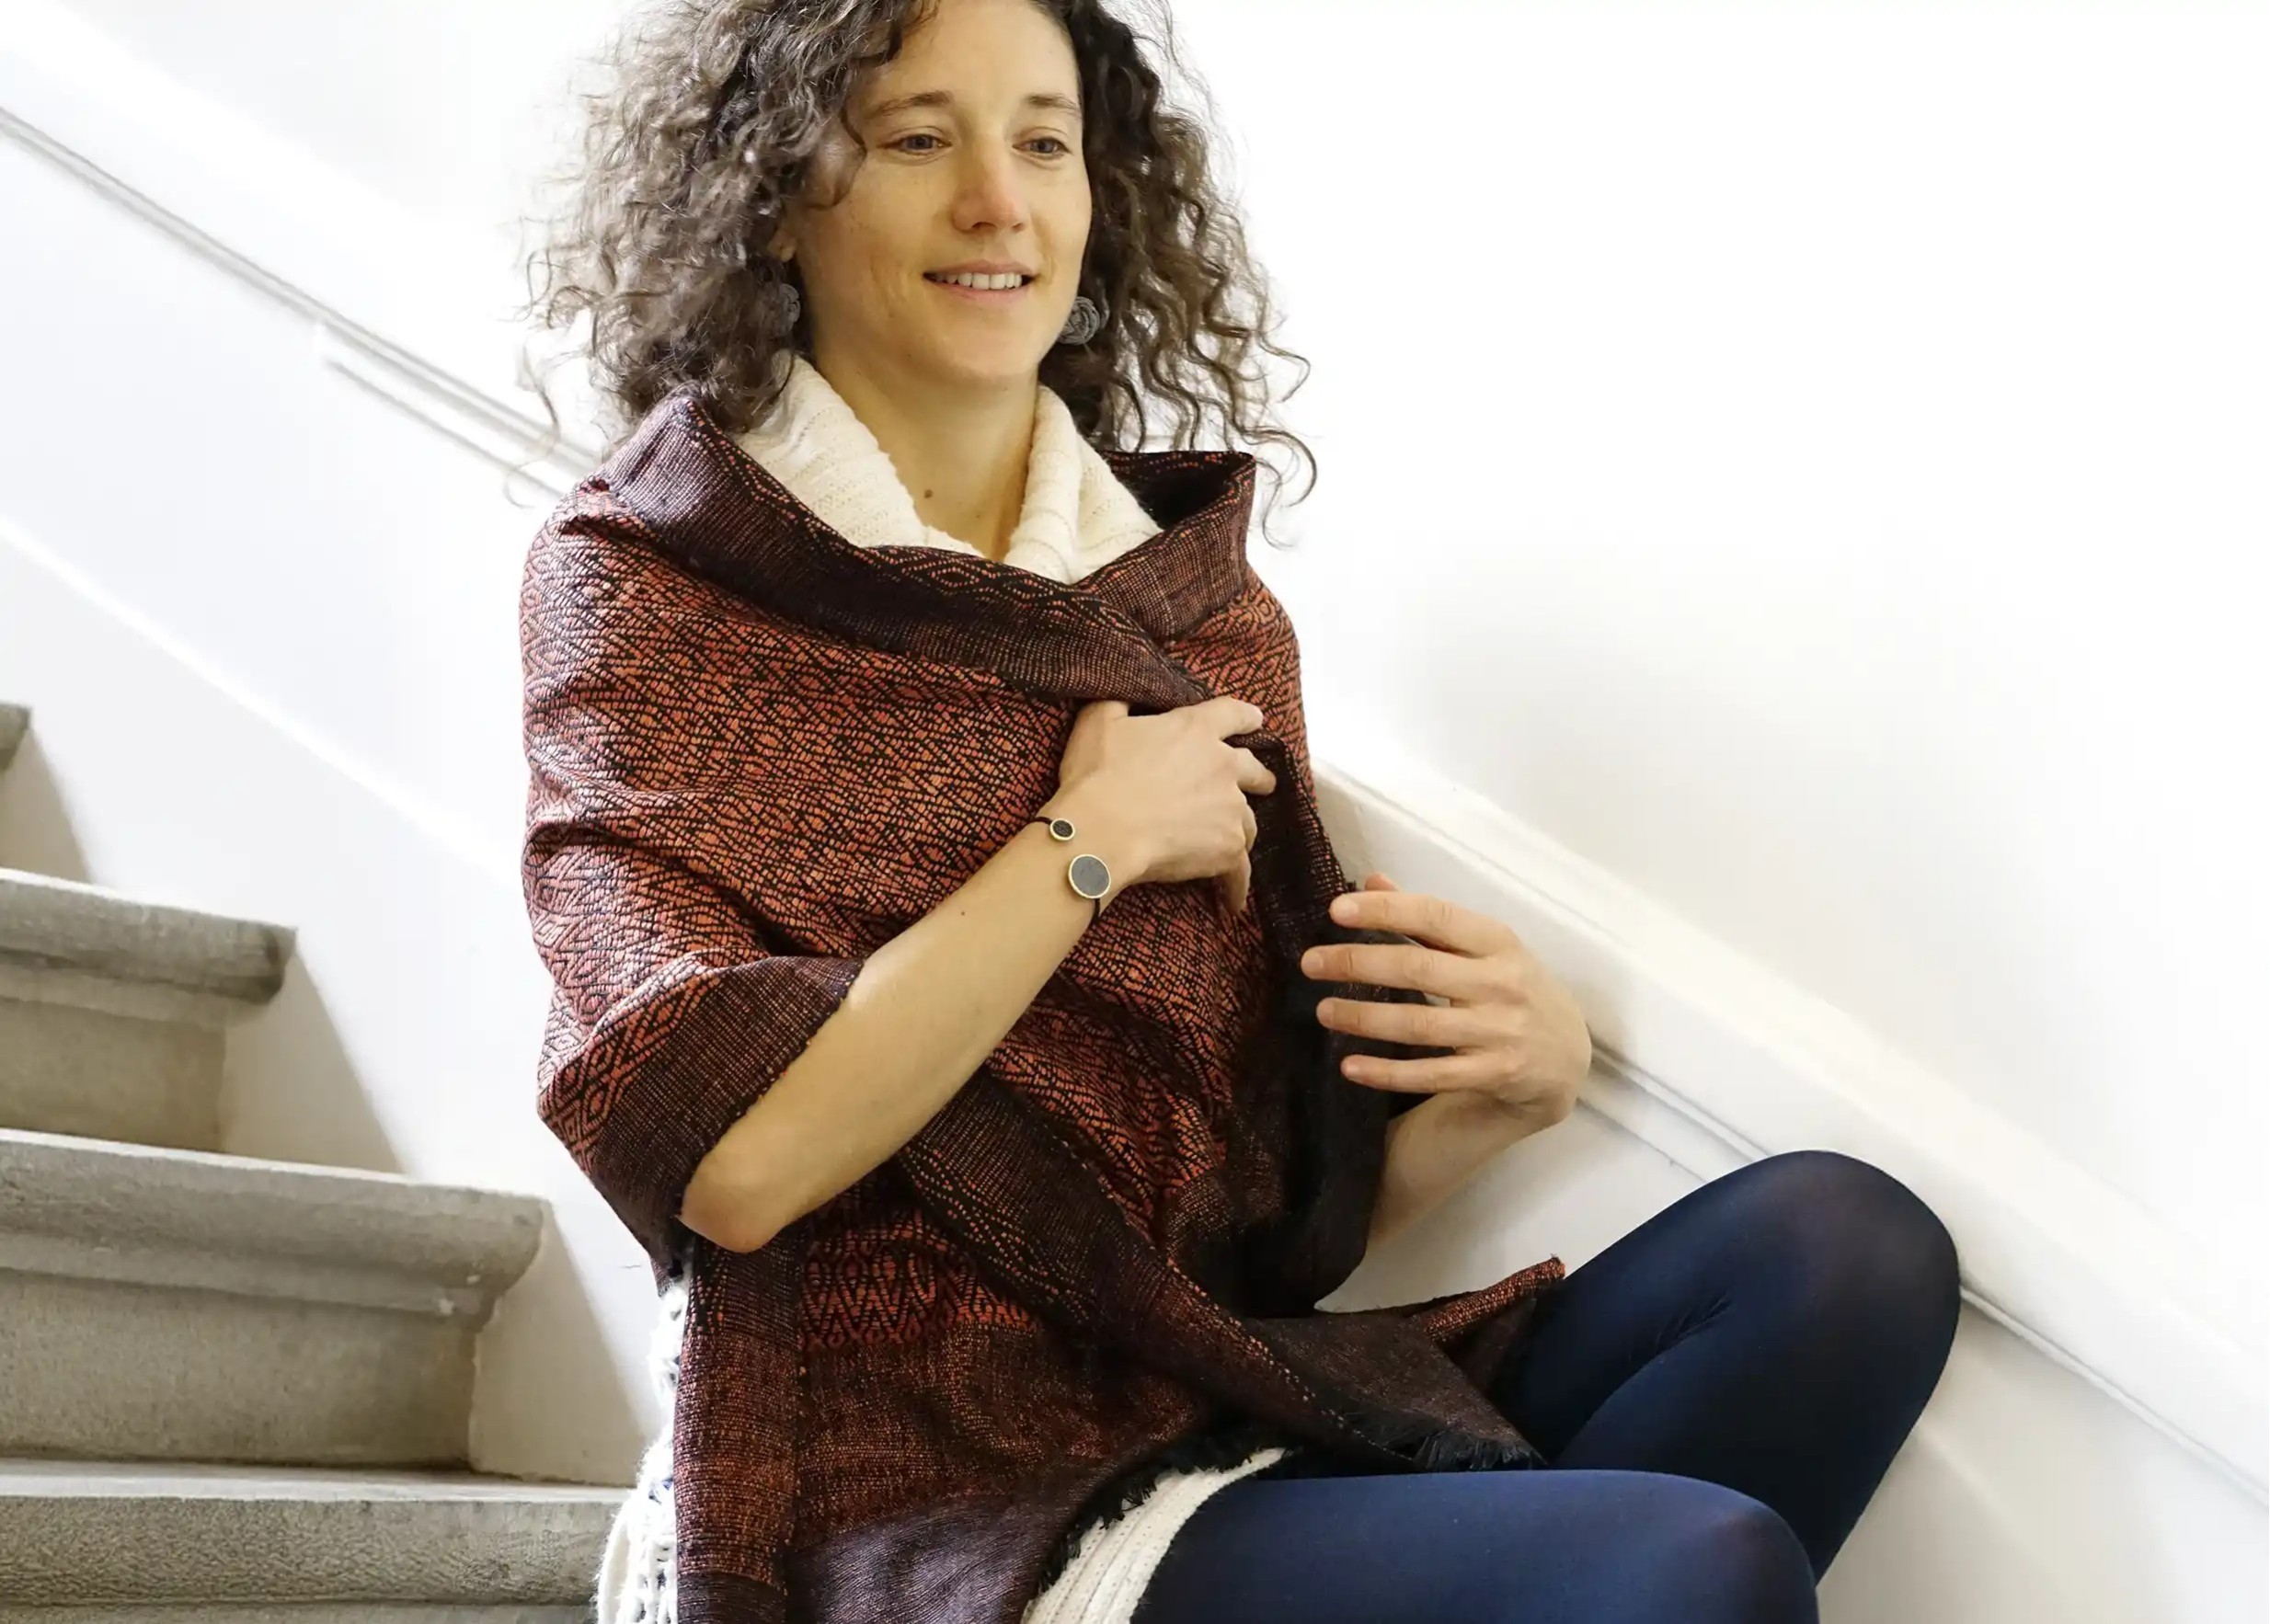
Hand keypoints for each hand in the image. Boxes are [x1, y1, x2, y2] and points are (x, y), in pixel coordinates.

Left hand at [1298, 871, 1591, 1125]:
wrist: (1567, 1056)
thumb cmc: (1513, 987)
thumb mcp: (1485, 946)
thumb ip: (1428, 918)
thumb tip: (1371, 880)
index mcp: (1498, 942)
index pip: (1436, 916)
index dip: (1386, 911)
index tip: (1337, 909)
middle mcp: (1502, 984)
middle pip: (1419, 971)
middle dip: (1358, 964)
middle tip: (1311, 962)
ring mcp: (1500, 1033)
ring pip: (1420, 1027)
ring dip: (1365, 1018)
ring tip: (1323, 1010)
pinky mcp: (1494, 1075)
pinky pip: (1432, 1075)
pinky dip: (1387, 1072)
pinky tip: (1349, 1066)